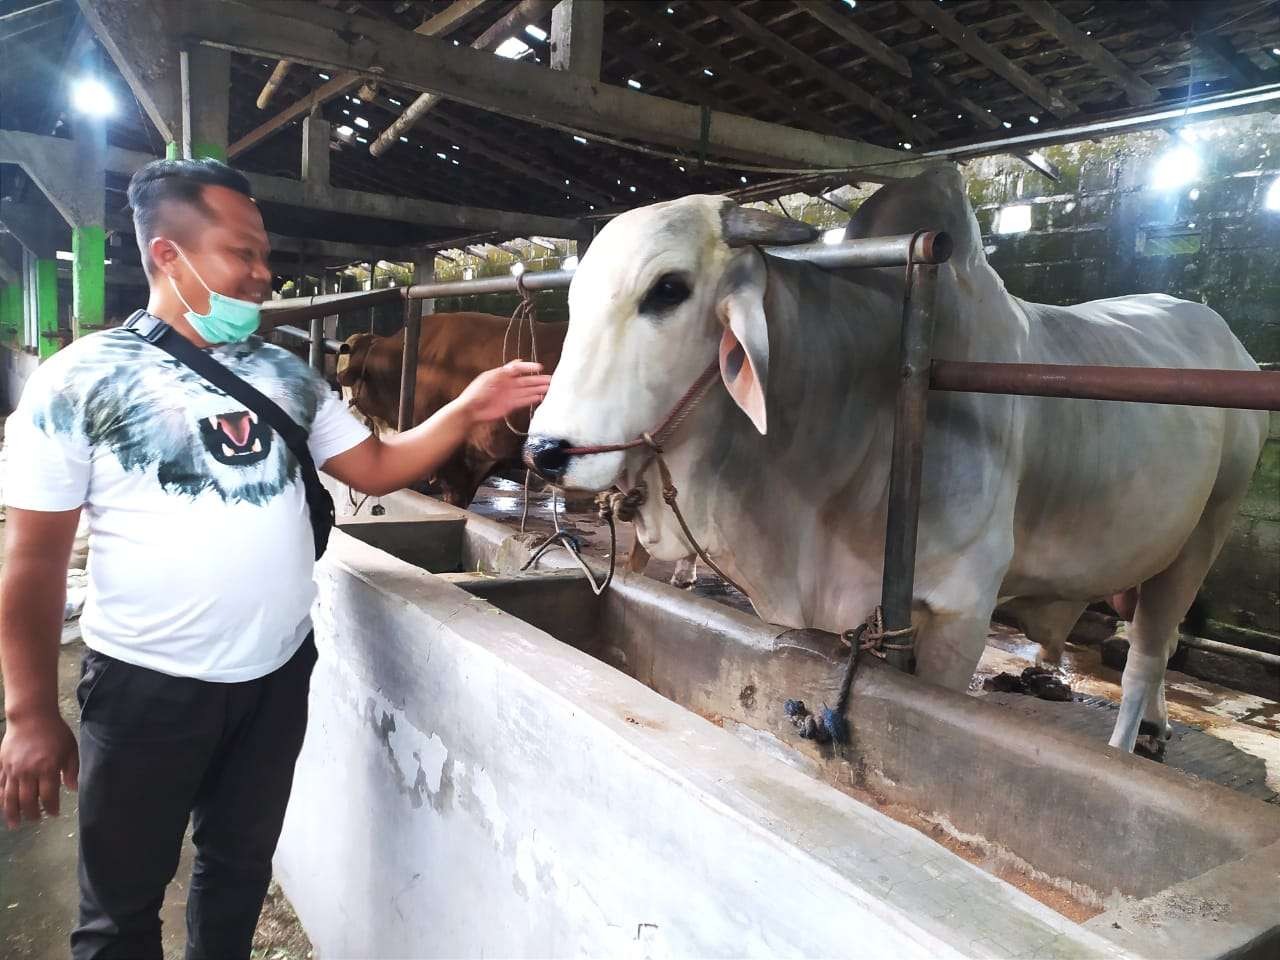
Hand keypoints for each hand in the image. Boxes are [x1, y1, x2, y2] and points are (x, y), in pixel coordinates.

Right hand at [0, 712, 78, 828]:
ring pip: (10, 797)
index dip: (50, 808)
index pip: (48, 796)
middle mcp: (28, 772)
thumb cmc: (54, 732)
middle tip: (35, 820)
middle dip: (32, 813)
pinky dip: (0, 799)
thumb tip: (73, 789)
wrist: (31, 716)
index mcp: (47, 768)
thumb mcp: (70, 749)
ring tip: (14, 825)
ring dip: (12, 813)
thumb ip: (72, 770)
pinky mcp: (2, 766)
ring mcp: (12, 770)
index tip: (53, 814)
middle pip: (27, 800)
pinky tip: (2, 807)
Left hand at [455, 360, 551, 424]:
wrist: (470, 411)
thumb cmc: (476, 392)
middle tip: (552, 380)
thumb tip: (517, 362)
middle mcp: (508, 384)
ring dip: (538, 389)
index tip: (540, 368)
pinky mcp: (510, 406)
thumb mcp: (489, 378)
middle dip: (538, 380)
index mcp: (502, 375)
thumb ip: (504, 371)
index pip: (519, 369)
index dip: (529, 368)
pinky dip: (532, 399)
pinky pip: (524, 401)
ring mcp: (510, 395)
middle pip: (526, 381)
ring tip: (550, 388)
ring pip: (527, 391)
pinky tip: (541, 397)